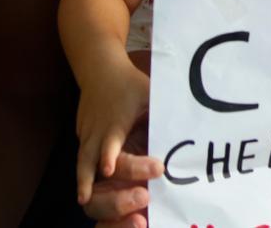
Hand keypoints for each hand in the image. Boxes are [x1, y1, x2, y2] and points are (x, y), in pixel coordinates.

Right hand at [75, 58, 152, 206]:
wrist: (101, 71)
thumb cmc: (131, 84)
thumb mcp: (151, 93)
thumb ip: (164, 110)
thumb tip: (187, 125)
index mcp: (116, 121)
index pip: (110, 141)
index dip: (109, 155)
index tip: (109, 170)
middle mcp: (98, 130)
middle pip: (91, 156)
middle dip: (91, 176)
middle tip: (88, 198)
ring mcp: (88, 133)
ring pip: (83, 159)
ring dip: (83, 179)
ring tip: (83, 199)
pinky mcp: (84, 135)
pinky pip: (83, 156)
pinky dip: (83, 171)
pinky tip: (86, 189)